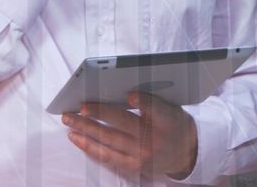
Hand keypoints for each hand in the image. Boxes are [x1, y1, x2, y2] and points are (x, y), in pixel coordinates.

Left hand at [62, 93, 197, 179]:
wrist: (187, 153)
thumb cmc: (173, 123)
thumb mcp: (171, 107)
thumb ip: (151, 99)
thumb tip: (123, 91)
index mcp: (167, 119)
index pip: (155, 108)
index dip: (143, 102)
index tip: (130, 95)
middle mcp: (154, 138)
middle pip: (123, 123)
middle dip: (99, 113)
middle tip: (80, 106)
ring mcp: (142, 154)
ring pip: (109, 140)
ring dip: (87, 129)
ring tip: (70, 120)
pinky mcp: (133, 166)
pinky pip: (107, 156)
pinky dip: (90, 147)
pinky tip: (77, 138)